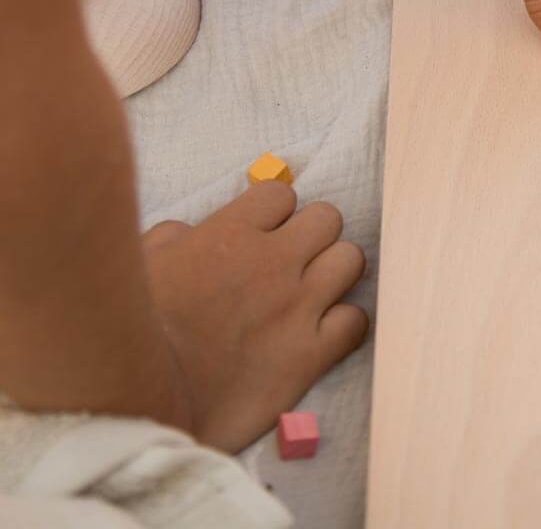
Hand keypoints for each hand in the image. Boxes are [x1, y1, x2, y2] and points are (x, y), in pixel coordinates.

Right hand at [144, 183, 367, 451]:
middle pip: (328, 217)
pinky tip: (325, 334)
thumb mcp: (143, 262)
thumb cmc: (130, 329)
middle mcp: (274, 262)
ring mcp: (297, 307)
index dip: (273, 212)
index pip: (281, 193)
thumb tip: (192, 231)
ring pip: (350, 260)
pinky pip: (355, 321)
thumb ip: (176, 237)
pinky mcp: (309, 354)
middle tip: (294, 260)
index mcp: (232, 233)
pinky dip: (346, 324)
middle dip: (313, 234)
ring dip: (335, 271)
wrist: (138, 403)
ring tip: (314, 292)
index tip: (261, 234)